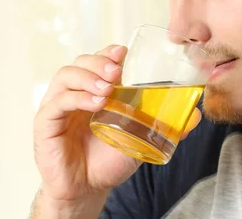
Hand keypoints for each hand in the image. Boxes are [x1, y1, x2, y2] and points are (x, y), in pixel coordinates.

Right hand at [33, 45, 201, 209]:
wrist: (89, 189)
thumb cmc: (110, 159)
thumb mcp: (142, 139)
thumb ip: (166, 126)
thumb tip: (195, 115)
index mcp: (95, 90)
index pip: (98, 60)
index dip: (109, 53)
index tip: (124, 53)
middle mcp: (75, 93)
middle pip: (80, 62)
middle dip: (99, 61)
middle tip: (117, 70)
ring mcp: (58, 107)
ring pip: (65, 76)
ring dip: (87, 77)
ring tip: (107, 88)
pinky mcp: (46, 124)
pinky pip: (56, 103)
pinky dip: (76, 98)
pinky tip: (94, 103)